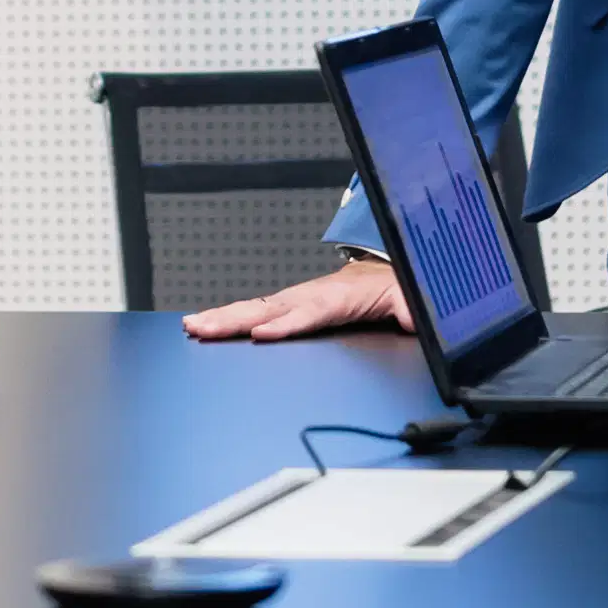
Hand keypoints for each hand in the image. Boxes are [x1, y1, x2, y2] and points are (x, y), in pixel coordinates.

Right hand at [178, 258, 411, 341]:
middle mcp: (314, 295)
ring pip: (256, 309)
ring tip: (193, 327)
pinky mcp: (289, 306)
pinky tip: (204, 327)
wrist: (391, 274)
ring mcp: (298, 299)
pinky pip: (256, 312)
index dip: (288, 323)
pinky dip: (227, 319)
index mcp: (345, 297)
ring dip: (222, 319)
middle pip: (271, 308)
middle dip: (236, 319)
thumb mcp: (414, 303)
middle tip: (204, 328)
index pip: (313, 311)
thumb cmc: (399, 290)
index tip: (263, 333)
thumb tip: (413, 320)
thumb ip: (413, 313)